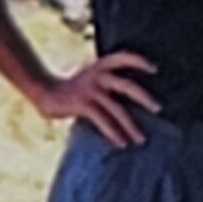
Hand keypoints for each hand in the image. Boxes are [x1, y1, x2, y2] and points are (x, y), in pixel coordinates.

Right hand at [38, 51, 160, 146]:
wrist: (44, 92)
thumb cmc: (73, 87)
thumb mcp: (91, 77)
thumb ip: (108, 81)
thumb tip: (134, 95)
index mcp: (100, 66)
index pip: (122, 57)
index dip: (138, 61)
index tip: (154, 69)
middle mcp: (97, 76)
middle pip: (126, 86)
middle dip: (144, 98)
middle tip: (158, 109)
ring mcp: (89, 90)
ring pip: (116, 109)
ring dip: (130, 126)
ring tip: (141, 140)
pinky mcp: (82, 104)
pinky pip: (102, 120)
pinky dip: (113, 133)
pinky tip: (121, 143)